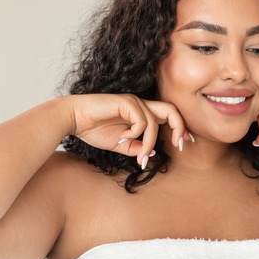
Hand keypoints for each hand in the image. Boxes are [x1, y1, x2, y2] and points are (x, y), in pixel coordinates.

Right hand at [68, 93, 189, 167]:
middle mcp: (140, 105)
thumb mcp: (120, 145)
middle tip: (181, 145)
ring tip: (139, 157)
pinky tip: (121, 139)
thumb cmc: (93, 130)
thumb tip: (153, 154)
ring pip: (153, 123)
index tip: (186, 143)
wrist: (72, 119)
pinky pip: (141, 121)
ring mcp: (133, 102)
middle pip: (172, 110)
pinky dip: (135, 134)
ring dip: (149, 144)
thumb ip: (137, 148)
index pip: (169, 116)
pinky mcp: (125, 102)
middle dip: (180, 127)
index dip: (181, 128)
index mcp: (141, 113)